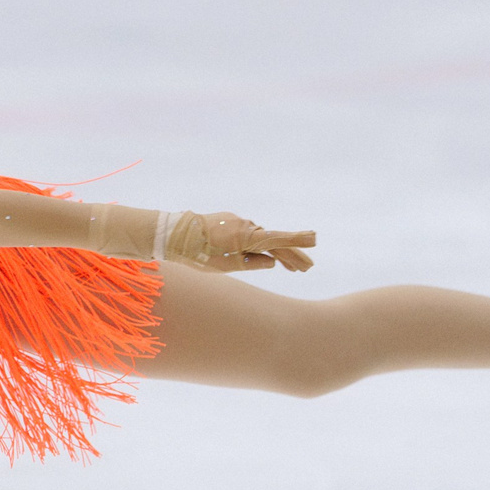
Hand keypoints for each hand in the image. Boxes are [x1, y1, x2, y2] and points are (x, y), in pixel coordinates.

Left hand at [163, 211, 315, 272]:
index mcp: (246, 238)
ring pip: (260, 238)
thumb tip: (273, 261)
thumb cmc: (198, 255)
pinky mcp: (230, 220)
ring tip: (291, 268)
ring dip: (274, 252)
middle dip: (291, 256)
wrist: (174, 234)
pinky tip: (262, 255)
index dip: (297, 241)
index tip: (315, 239)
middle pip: (273, 242)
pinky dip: (257, 244)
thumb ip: (251, 264)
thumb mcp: (225, 266)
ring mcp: (238, 221)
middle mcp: (245, 226)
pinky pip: (248, 233)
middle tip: (306, 268)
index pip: (278, 239)